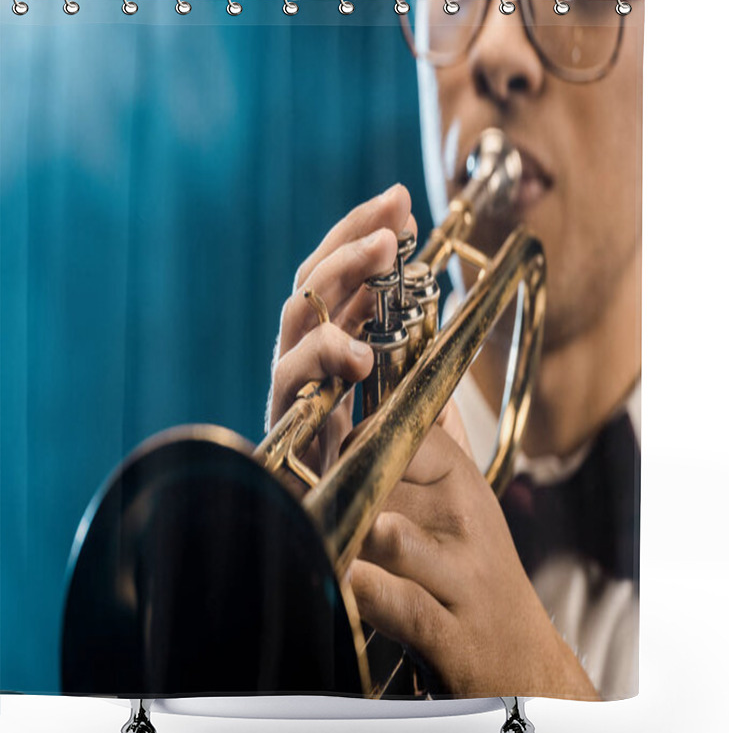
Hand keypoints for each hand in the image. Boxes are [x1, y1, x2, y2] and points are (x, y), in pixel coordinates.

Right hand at [266, 184, 414, 475]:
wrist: (354, 530)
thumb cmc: (385, 463)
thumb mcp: (413, 400)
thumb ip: (417, 358)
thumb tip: (442, 306)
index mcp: (333, 343)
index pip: (339, 278)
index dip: (363, 235)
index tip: (399, 201)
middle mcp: (305, 357)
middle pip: (312, 283)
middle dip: (352, 243)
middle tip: (394, 219)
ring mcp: (290, 386)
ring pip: (295, 317)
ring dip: (338, 277)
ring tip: (383, 255)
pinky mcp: (282, 422)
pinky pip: (290, 378)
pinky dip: (322, 357)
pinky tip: (360, 354)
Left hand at [350, 424, 597, 698]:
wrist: (520, 653)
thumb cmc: (476, 567)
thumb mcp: (468, 493)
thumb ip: (443, 437)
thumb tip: (422, 383)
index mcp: (460, 478)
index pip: (398, 432)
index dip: (357, 444)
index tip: (345, 465)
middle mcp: (463, 518)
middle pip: (379, 483)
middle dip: (343, 497)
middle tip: (327, 510)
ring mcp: (459, 575)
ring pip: (387, 535)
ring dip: (352, 538)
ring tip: (332, 541)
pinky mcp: (447, 632)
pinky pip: (398, 600)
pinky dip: (367, 592)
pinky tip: (348, 584)